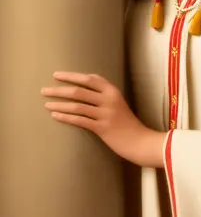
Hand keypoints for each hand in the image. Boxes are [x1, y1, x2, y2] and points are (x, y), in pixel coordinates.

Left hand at [41, 72, 165, 166]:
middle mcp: (109, 100)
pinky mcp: (102, 128)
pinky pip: (80, 120)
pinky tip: (55, 115)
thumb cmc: (127, 122)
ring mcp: (105, 114)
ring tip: (46, 103)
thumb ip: (103, 95)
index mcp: (113, 91)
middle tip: (44, 90)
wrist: (139, 141)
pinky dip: (66, 117)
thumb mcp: (118, 103)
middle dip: (59, 89)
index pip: (89, 79)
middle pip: (79, 91)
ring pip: (77, 106)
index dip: (72, 76)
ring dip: (59, 104)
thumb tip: (83, 88)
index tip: (57, 75)